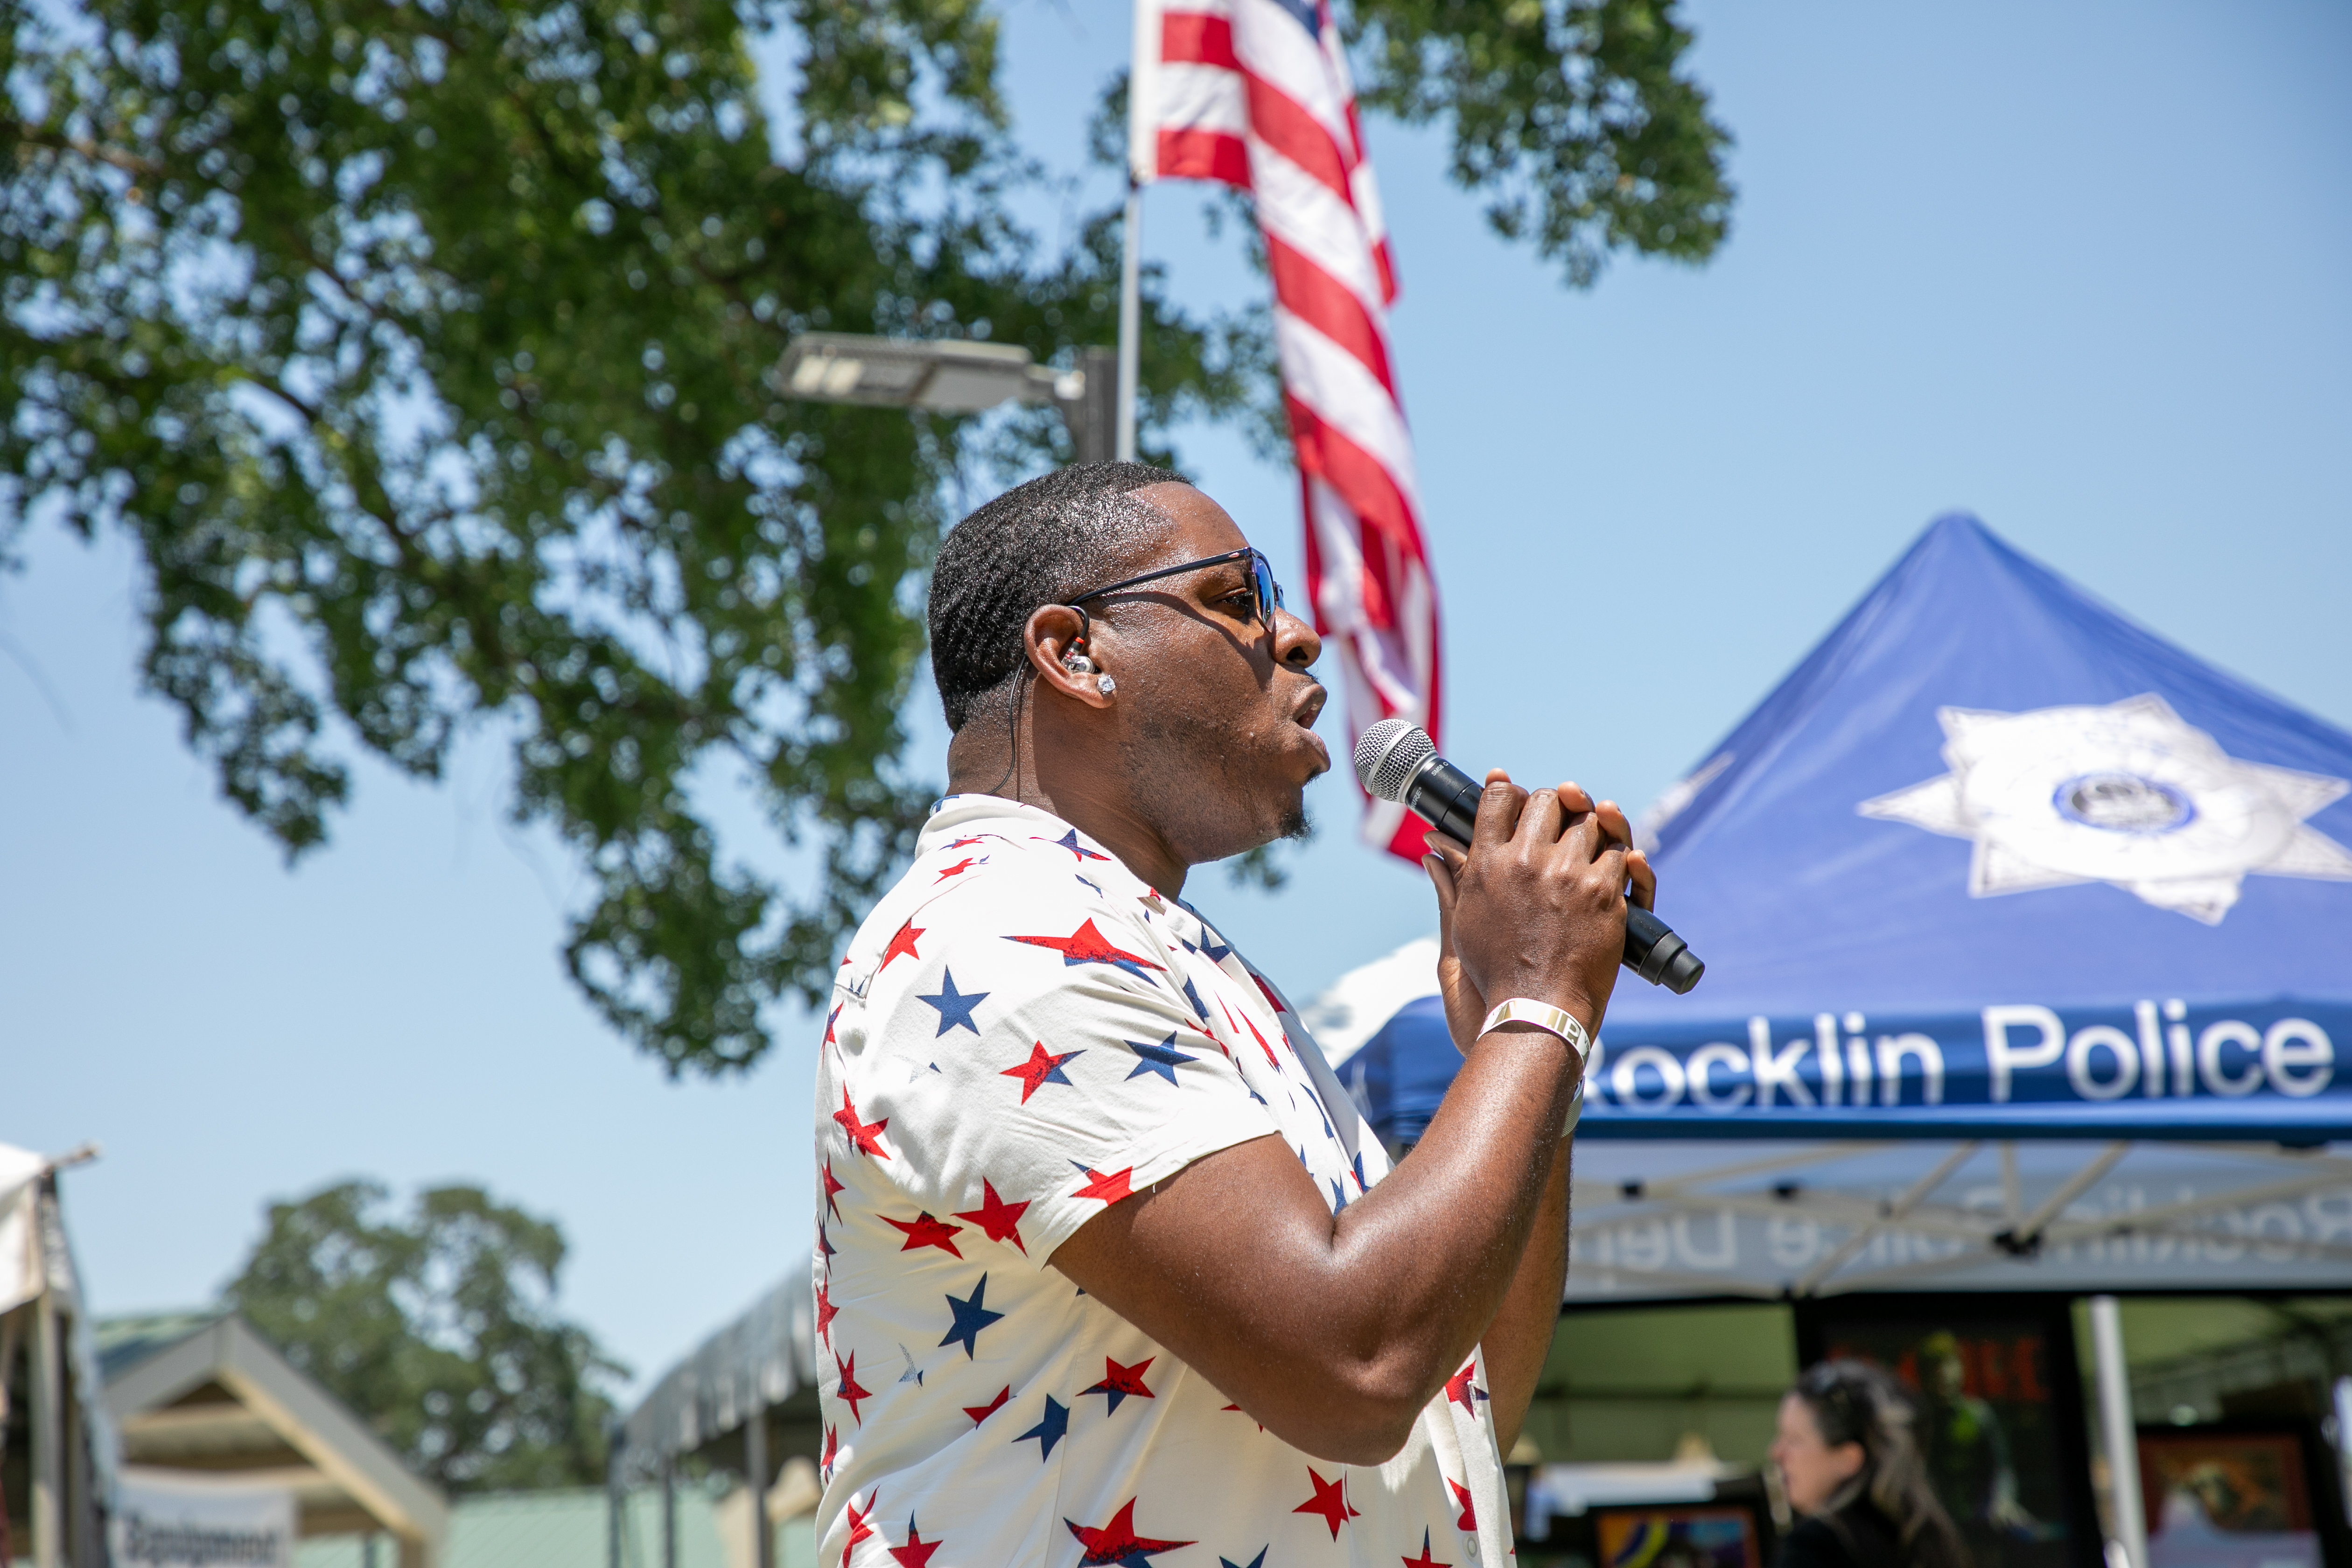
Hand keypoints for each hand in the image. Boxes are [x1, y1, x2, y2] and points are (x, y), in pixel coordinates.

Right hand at [1427, 772, 1654, 1038]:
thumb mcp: (1461, 926)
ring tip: (1588, 849)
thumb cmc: (1494, 975)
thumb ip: (1450, 882)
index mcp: (1487, 864)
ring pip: (1589, 820)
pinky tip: (1615, 868)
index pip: (1499, 798)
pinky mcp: (1604, 893)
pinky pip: (1621, 854)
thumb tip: (1431, 849)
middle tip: (1558, 826)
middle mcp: (1526, 861)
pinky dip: (1621, 858)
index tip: (1519, 799)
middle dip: (1556, 807)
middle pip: (1548, 800)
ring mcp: (1567, 874)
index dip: (1512, 791)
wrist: (1537, 1010)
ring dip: (1591, 830)